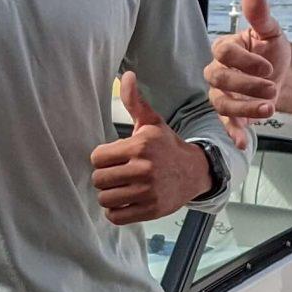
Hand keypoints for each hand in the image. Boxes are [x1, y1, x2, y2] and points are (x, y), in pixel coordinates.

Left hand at [90, 73, 209, 226]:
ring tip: (120, 188)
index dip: (102, 158)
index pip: (97, 157)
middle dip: (104, 177)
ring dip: (109, 195)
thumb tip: (126, 75)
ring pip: (105, 199)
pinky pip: (116, 216)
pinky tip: (125, 201)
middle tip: (116, 174)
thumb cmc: (166, 145)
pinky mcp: (151, 210)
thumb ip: (134, 101)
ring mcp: (148, 192)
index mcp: (140, 146)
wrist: (195, 171)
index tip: (113, 158)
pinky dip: (116, 211)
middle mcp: (144, 169)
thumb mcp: (152, 122)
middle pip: (98, 179)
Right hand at [205, 0, 291, 142]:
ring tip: (269, 108)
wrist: (284, 76)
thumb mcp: (271, 32)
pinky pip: (225, 124)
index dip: (244, 61)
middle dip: (245, 85)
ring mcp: (221, 94)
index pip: (223, 52)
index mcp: (224, 49)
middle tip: (272, 87)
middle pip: (219, 79)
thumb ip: (261, 14)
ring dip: (244, 108)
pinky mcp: (229, 114)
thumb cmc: (273, 52)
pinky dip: (232, 133)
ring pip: (221, 103)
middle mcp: (217, 72)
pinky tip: (242, 141)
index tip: (268, 67)